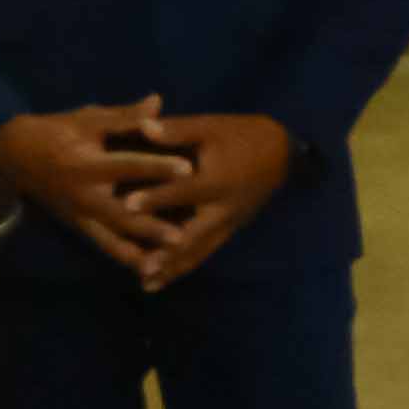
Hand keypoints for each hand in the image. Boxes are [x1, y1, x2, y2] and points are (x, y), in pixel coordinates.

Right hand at [0, 98, 190, 275]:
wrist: (11, 157)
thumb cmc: (53, 132)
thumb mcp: (86, 119)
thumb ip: (125, 117)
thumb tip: (158, 103)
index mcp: (86, 163)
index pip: (128, 166)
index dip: (158, 167)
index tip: (188, 170)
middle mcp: (83, 194)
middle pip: (122, 214)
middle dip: (151, 227)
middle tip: (182, 237)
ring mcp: (79, 214)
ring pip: (112, 238)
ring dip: (138, 252)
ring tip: (164, 265)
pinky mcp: (77, 225)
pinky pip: (103, 245)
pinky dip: (123, 257)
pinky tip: (146, 269)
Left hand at [130, 111, 292, 290]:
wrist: (281, 154)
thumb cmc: (239, 136)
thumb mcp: (210, 127)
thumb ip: (177, 130)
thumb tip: (143, 123)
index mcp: (218, 180)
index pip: (183, 191)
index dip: (155, 197)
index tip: (127, 206)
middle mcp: (224, 208)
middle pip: (194, 234)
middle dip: (168, 252)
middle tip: (141, 267)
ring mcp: (228, 223)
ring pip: (199, 250)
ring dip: (174, 268)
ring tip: (147, 284)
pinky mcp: (229, 230)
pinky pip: (205, 251)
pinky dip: (185, 265)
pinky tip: (162, 280)